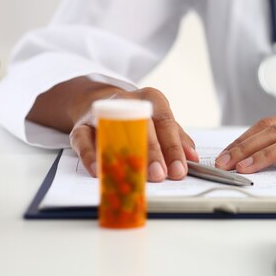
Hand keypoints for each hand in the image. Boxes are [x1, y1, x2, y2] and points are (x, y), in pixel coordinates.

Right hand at [69, 87, 198, 181]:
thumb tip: (193, 157)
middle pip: (141, 127)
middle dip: (151, 153)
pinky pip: (84, 141)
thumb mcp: (162, 122)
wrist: (102, 102)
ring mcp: (103, 112)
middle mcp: (127, 102)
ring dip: (123, 157)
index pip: (165, 123)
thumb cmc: (140, 117)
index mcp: (152, 99)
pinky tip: (99, 172)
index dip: (173, 148)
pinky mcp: (81, 126)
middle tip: (159, 175)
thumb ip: (178, 138)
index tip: (179, 170)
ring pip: (113, 133)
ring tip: (132, 177)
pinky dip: (91, 157)